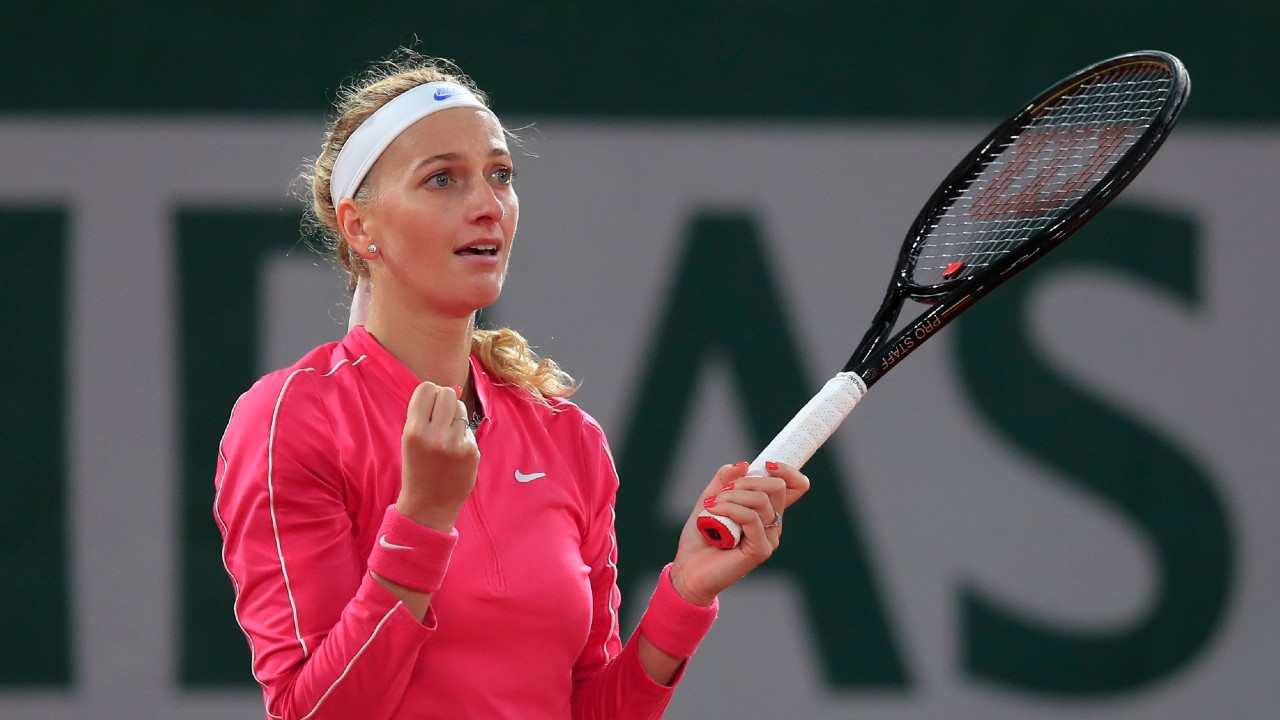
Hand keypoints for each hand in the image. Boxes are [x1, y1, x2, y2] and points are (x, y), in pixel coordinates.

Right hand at [397, 382, 478, 530]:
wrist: (430, 504)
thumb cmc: (418, 467)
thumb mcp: (410, 439)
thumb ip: (424, 414)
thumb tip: (448, 389)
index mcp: (414, 431)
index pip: (427, 388)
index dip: (429, 395)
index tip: (429, 406)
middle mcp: (435, 435)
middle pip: (447, 393)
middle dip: (445, 401)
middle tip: (440, 418)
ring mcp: (455, 443)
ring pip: (461, 408)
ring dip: (455, 417)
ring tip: (447, 436)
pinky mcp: (471, 450)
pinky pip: (469, 428)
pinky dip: (463, 435)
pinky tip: (456, 452)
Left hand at [669, 461, 809, 605]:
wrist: (688, 568)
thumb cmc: (700, 536)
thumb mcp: (710, 498)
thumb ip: (724, 479)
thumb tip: (744, 464)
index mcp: (766, 510)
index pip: (795, 486)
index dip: (787, 471)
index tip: (767, 465)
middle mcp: (772, 524)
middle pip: (777, 487)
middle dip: (748, 481)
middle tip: (723, 490)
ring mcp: (769, 538)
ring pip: (761, 501)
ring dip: (732, 496)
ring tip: (711, 506)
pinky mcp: (760, 550)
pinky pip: (751, 519)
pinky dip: (730, 509)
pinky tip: (713, 513)